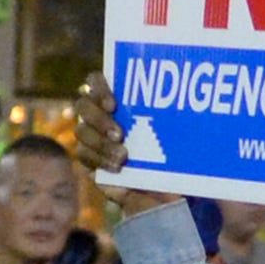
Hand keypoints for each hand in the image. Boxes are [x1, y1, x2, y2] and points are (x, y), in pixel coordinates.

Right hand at [73, 74, 178, 212]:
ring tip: (123, 155)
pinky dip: (100, 160)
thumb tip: (182, 105)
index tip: (114, 105)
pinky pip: (83, 156)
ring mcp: (89, 135)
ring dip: (101, 143)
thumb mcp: (170, 137)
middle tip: (120, 134)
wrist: (159, 183)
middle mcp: (97, 113)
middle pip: (83, 106)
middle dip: (100, 119)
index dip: (99, 88)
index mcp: (114, 97)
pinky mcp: (87, 158)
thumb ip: (169, 123)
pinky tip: (117, 168)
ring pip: (82, 131)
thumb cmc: (167, 152)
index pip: (95, 81)